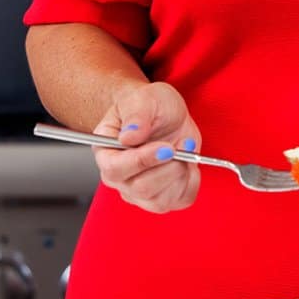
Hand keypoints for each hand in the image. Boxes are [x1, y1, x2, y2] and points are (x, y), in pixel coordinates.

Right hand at [91, 80, 200, 214]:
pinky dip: (192, 181)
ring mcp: (138, 193)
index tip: (166, 148)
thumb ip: (136, 115)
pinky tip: (188, 162)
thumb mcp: (142, 98)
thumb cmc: (147, 106)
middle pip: (141, 188)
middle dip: (168, 166)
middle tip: (182, 144)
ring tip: (184, 147)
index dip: (142, 161)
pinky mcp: (162, 197)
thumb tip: (129, 136)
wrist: (164, 114)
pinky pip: (181, 200)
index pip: (115, 169)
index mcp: (106, 152)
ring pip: (160, 200)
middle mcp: (119, 178)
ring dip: (181, 172)